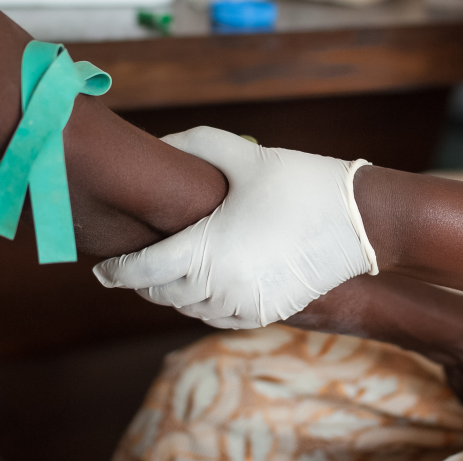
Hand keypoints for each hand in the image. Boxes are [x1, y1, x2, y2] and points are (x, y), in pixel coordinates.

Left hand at [94, 127, 375, 328]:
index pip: (141, 272)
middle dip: (141, 282)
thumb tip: (158, 145)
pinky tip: (203, 285)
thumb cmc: (301, 184)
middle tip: (134, 265)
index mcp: (206, 250)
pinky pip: (218, 319)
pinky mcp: (266, 314)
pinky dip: (202, 305)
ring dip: (172, 294)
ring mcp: (244, 306)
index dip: (115, 272)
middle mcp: (220, 287)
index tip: (101, 269)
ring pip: (188, 310)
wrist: (361, 223)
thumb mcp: (244, 155)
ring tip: (167, 273)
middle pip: (160, 294)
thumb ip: (194, 144)